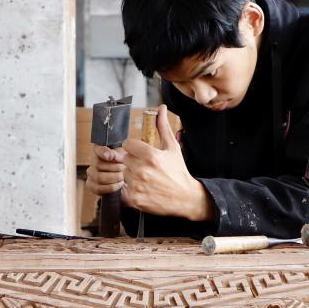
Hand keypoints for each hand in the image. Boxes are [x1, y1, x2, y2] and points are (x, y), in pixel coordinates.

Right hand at [87, 145, 124, 195]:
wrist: (125, 181)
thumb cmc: (124, 166)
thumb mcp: (124, 158)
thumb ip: (117, 154)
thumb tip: (110, 156)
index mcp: (100, 151)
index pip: (98, 149)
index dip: (103, 152)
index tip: (110, 156)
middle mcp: (93, 161)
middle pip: (98, 164)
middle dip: (115, 168)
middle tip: (125, 169)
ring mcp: (91, 174)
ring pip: (99, 177)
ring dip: (114, 178)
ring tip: (123, 177)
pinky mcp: (91, 186)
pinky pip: (98, 188)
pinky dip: (111, 187)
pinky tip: (119, 184)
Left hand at [121, 105, 214, 220]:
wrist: (185, 198)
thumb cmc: (179, 171)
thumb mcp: (173, 147)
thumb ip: (162, 127)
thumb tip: (161, 108)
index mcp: (150, 155)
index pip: (127, 144)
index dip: (134, 148)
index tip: (141, 153)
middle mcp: (142, 169)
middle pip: (125, 159)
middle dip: (133, 162)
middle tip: (146, 168)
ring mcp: (137, 185)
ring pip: (123, 174)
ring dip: (131, 176)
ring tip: (145, 179)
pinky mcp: (134, 199)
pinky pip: (122, 190)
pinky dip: (129, 190)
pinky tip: (142, 189)